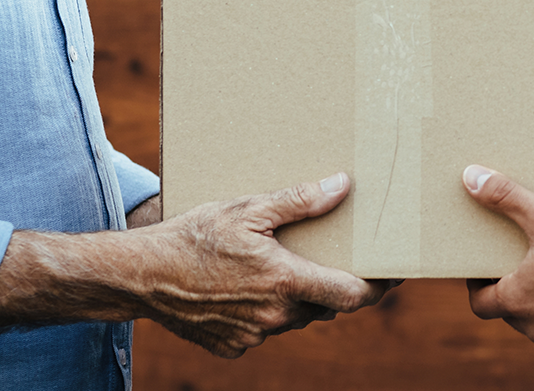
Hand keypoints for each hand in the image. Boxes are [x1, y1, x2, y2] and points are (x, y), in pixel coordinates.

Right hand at [132, 173, 388, 356]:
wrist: (140, 276)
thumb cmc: (193, 237)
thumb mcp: (247, 209)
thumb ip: (299, 200)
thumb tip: (343, 186)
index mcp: (285, 282)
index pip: (351, 296)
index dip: (378, 287)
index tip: (392, 275)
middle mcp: (274, 317)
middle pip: (325, 307)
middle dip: (333, 285)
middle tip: (336, 258)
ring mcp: (253, 337)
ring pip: (295, 319)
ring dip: (298, 298)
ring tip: (286, 265)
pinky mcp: (232, 347)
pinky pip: (264, 330)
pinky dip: (266, 311)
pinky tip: (248, 286)